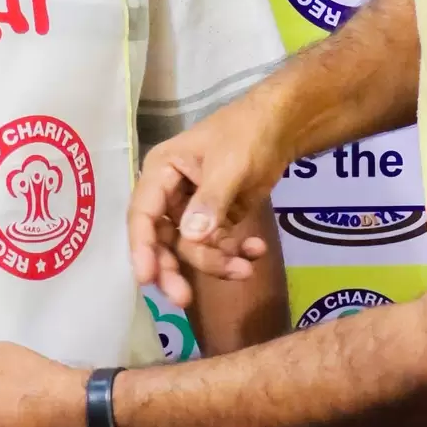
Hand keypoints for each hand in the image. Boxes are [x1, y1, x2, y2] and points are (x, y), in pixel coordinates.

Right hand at [131, 98, 291, 308]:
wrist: (284, 127)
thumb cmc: (248, 133)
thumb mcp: (229, 164)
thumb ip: (210, 200)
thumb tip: (190, 237)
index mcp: (161, 172)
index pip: (143, 215)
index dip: (142, 248)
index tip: (148, 278)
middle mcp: (170, 195)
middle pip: (162, 241)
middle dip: (175, 268)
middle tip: (184, 300)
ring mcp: (193, 210)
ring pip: (192, 249)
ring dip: (217, 262)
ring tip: (246, 268)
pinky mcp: (216, 220)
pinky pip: (217, 247)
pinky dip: (235, 254)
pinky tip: (256, 252)